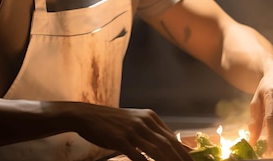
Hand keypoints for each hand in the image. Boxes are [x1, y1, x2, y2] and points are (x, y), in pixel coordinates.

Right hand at [68, 103, 192, 160]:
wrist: (88, 116)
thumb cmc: (112, 122)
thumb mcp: (135, 122)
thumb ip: (154, 132)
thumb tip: (175, 144)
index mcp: (150, 116)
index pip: (172, 138)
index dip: (184, 154)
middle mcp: (144, 121)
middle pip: (168, 145)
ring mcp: (132, 130)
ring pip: (157, 151)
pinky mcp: (121, 139)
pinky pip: (138, 156)